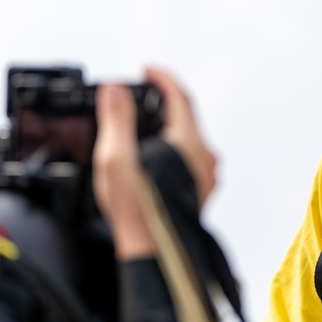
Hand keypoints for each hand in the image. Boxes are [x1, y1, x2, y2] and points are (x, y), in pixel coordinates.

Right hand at [93, 69, 217, 259]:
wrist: (156, 253)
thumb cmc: (137, 210)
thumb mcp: (116, 156)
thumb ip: (117, 118)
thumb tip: (115, 89)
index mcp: (189, 142)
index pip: (180, 96)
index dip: (162, 78)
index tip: (147, 69)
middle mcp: (205, 156)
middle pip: (186, 116)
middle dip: (164, 101)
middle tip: (142, 94)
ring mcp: (206, 175)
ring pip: (190, 138)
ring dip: (169, 125)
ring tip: (145, 123)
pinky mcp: (202, 190)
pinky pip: (190, 157)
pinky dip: (173, 146)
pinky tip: (156, 155)